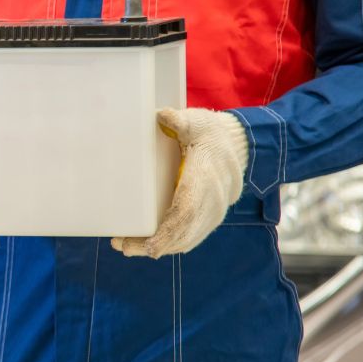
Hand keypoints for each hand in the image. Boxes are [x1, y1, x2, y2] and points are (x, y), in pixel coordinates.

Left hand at [112, 108, 248, 258]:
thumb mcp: (198, 122)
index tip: (150, 246)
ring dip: (157, 247)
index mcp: (204, 180)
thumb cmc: (213, 133)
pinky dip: (169, 243)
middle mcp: (211, 202)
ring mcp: (212, 212)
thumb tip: (161, 115)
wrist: (241, 145)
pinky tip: (146, 245)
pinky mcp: (210, 216)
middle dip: (152, 244)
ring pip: (185, 239)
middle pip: (181, 233)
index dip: (168, 232)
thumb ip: (180, 121)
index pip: (187, 212)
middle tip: (122, 245)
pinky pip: (190, 237)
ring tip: (126, 246)